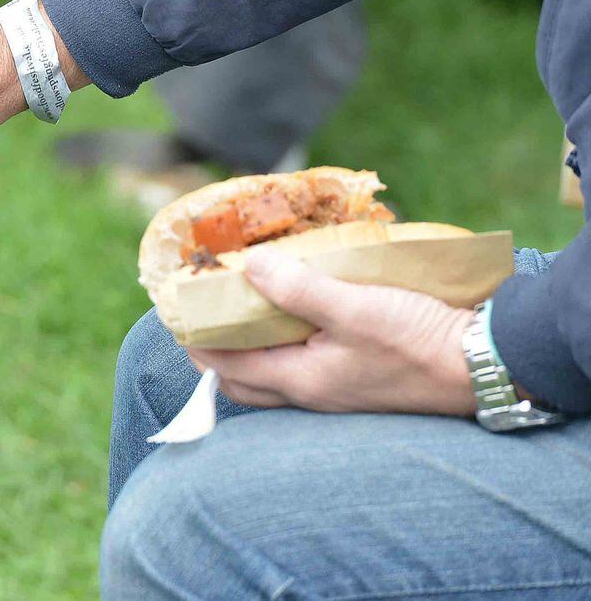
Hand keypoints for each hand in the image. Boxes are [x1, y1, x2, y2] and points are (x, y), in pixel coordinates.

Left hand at [185, 248, 476, 415]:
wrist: (485, 365)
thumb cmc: (417, 340)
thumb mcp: (355, 307)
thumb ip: (298, 289)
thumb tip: (247, 269)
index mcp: (301, 380)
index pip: (229, 370)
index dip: (198, 346)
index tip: (178, 321)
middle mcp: (314, 393)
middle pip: (247, 383)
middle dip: (219, 357)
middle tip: (204, 323)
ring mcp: (339, 391)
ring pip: (277, 378)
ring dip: (254, 353)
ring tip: (245, 316)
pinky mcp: (362, 381)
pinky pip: (308, 369)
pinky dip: (289, 348)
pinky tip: (300, 320)